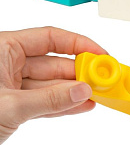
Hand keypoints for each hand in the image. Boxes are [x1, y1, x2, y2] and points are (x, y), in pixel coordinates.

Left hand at [0, 26, 106, 144]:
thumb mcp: (8, 106)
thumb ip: (49, 99)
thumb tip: (82, 91)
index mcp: (3, 48)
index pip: (51, 38)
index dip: (79, 44)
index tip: (100, 54)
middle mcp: (8, 63)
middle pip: (54, 61)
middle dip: (80, 72)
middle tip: (104, 78)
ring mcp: (10, 85)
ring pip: (51, 83)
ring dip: (75, 91)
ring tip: (99, 95)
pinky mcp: (12, 106)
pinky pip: (44, 101)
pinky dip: (62, 105)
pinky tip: (81, 106)